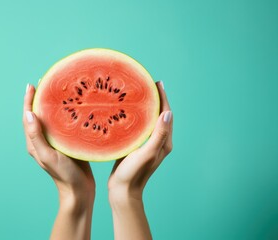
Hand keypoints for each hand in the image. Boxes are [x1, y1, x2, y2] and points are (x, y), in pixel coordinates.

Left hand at [23, 84, 94, 239]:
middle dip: (39, 99)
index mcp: (34, 142)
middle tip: (46, 83)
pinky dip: (64, 114)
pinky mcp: (66, 143)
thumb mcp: (48, 155)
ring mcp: (55, 142)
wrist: (79, 190)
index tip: (31, 85)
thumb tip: (28, 113)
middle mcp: (42, 140)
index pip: (28, 117)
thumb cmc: (63, 174)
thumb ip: (36, 136)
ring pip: (51, 119)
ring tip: (57, 91)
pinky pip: (63, 125)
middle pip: (38, 115)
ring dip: (51, 105)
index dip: (28, 100)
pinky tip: (72, 108)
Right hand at [108, 81, 172, 239]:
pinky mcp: (139, 146)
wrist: (123, 191)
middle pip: (160, 115)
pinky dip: (138, 116)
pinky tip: (129, 111)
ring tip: (139, 93)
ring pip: (151, 120)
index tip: (157, 83)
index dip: (163, 98)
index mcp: (165, 141)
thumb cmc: (134, 173)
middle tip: (147, 84)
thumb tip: (168, 113)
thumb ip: (159, 135)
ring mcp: (149, 144)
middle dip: (156, 99)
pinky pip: (141, 126)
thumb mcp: (147, 153)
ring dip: (147, 106)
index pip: (166, 114)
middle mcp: (160, 141)